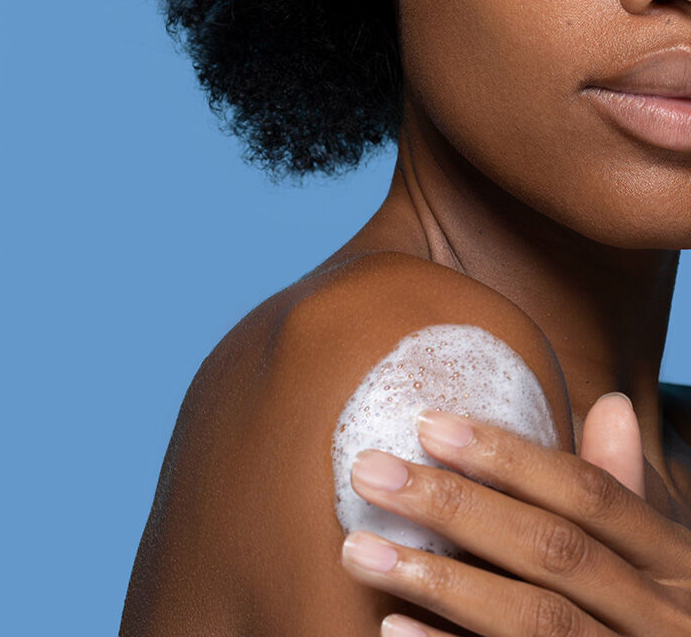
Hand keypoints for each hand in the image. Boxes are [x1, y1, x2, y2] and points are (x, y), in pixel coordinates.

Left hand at [339, 394, 690, 635]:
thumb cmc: (662, 620)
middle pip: (550, 549)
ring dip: (438, 580)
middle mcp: (663, 617)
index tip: (425, 424)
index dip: (507, 456)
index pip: (587, 493)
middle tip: (367, 473)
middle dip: (453, 506)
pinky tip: (392, 625)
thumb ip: (625, 492)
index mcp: (675, 561)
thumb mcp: (665, 558)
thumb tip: (607, 402)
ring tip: (357, 549)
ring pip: (532, 619)